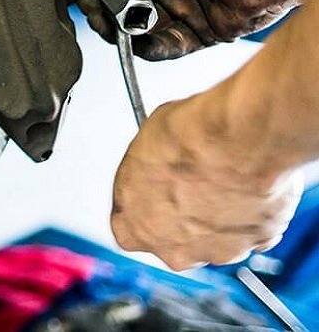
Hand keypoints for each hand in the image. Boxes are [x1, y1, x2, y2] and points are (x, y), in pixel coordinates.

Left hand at [111, 89, 303, 269]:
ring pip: (214, 236)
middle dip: (180, 214)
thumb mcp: (140, 149)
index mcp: (137, 230)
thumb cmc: (187, 139)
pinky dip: (250, 211)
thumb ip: (143, 176)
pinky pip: (251, 228)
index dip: (141, 205)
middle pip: (173, 238)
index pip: (128, 228)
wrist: (239, 138)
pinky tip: (247, 183)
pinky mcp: (259, 241)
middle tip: (189, 180)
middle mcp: (177, 250)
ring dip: (217, 214)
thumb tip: (152, 167)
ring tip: (221, 177)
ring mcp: (220, 250)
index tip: (149, 187)